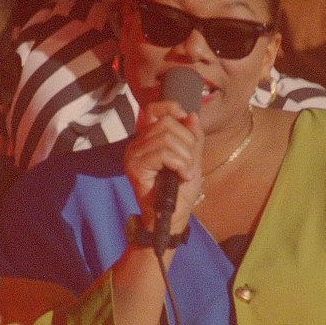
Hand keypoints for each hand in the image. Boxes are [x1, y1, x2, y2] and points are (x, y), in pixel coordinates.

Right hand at [124, 100, 202, 235]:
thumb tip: (191, 115)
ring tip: (186, 172)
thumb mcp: (192, 158)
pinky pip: (162, 154)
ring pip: (166, 138)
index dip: (170, 108)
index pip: (153, 109)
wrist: (173, 216)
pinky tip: (182, 176)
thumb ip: (192, 136)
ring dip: (185, 156)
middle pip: (166, 123)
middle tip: (189, 162)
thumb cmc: (180, 189)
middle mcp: (136, 143)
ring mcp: (133, 154)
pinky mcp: (134, 166)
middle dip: (186, 142)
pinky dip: (179, 164)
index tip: (184, 119)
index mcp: (148, 138)